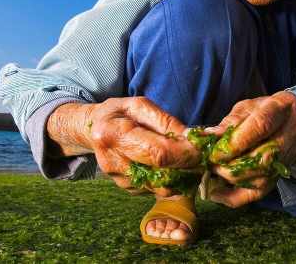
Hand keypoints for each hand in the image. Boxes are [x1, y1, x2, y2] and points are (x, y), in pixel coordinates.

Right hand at [48, 97, 200, 195]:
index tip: (202, 149)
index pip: (158, 153)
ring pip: (162, 187)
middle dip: (187, 167)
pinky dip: (169, 179)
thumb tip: (192, 138)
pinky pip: (156, 189)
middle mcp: (113, 162)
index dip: (185, 153)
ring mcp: (118, 179)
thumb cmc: (120, 113)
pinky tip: (169, 165)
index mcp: (114, 135)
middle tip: (200, 156)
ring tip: (185, 159)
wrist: (93, 129)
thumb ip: (166, 122)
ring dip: (181, 176)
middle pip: (161, 174)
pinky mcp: (126, 189)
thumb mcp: (140, 106)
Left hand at [206, 91, 295, 207]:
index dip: (236, 143)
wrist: (292, 122)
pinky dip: (235, 197)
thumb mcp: (247, 107)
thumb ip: (230, 121)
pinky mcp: (282, 174)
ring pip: (261, 178)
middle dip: (231, 165)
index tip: (215, 152)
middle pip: (263, 157)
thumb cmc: (264, 111)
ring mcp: (290, 156)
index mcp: (281, 107)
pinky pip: (260, 193)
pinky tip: (216, 193)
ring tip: (213, 172)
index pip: (260, 126)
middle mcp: (291, 132)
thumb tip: (210, 136)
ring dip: (232, 179)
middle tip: (210, 164)